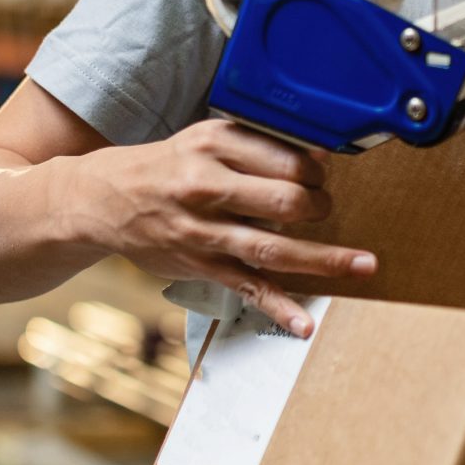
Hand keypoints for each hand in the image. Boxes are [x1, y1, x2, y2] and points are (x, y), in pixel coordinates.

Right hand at [69, 119, 372, 336]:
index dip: (315, 169)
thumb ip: (255, 146)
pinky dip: (278, 308)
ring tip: (364, 264)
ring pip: (273, 246)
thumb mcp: (203, 139)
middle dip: (320, 206)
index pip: (284, 157)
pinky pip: (247, 287)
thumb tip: (317, 156)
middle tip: (326, 207)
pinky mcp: (201, 264)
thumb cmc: (166, 167)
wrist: (100, 200)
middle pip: (284, 200)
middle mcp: (208, 187)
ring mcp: (204, 231)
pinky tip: (304, 325)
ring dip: (324, 259)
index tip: (322, 174)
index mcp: (213, 146)